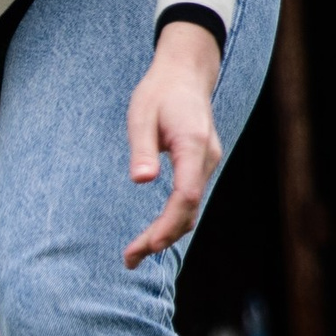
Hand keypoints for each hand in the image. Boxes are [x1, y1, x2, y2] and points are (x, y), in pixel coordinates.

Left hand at [122, 23, 224, 269]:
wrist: (185, 75)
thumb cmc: (159, 93)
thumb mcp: (141, 114)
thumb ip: (142, 148)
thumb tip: (140, 180)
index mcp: (193, 145)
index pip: (187, 194)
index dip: (169, 223)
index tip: (149, 245)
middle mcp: (206, 159)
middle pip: (188, 210)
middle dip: (161, 238)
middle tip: (129, 259)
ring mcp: (206, 165)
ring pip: (190, 210)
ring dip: (165, 235)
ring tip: (133, 256)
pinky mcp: (199, 168)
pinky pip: (188, 201)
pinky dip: (172, 222)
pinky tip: (152, 235)